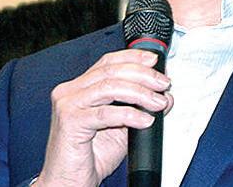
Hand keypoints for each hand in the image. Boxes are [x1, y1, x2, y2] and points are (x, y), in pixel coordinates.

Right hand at [36, 49, 173, 186]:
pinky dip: (130, 115)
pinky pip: (105, 114)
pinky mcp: (70, 122)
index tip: (154, 61)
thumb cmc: (92, 156)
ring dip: (140, 93)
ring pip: (109, 88)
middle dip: (142, 75)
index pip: (107, 62)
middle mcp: (70, 91)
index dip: (132, 58)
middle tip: (163, 84)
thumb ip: (139, 109)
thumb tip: (165, 97)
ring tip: (158, 103)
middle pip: (110, 71)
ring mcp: (67, 105)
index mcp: (79, 87)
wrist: (70, 182)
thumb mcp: (121, 128)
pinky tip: (145, 121)